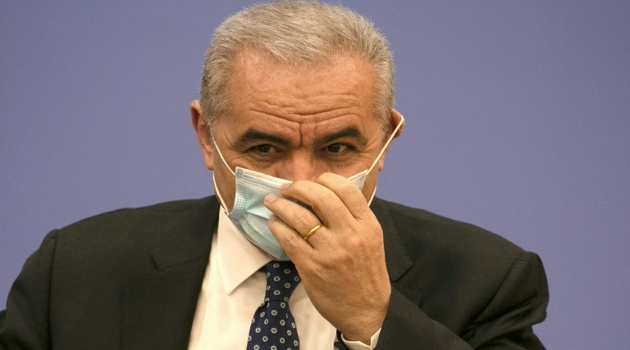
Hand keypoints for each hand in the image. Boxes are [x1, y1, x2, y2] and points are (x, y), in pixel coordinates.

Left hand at [264, 172, 390, 343]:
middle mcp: (351, 234)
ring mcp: (330, 251)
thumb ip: (353, 217)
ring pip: (300, 216)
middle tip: (287, 188)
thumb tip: (323, 194)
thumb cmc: (366, 273)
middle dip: (298, 187)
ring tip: (273, 202)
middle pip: (320, 197)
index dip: (324, 179)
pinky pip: (288, 238)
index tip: (312, 181)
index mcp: (367, 224)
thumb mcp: (371, 239)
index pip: (345, 188)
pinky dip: (277, 226)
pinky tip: (274, 223)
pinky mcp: (312, 266)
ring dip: (281, 204)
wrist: (366, 311)